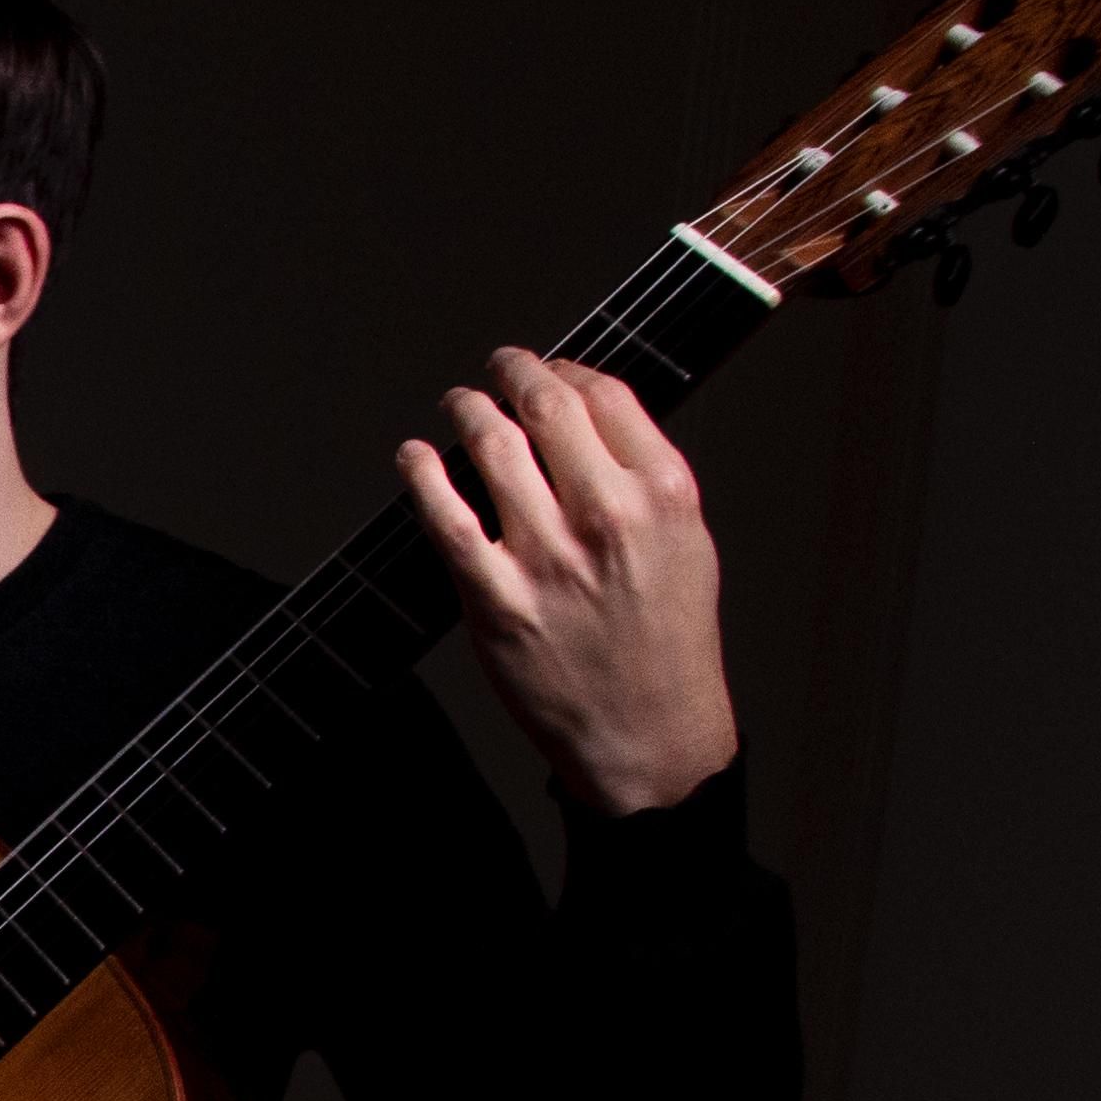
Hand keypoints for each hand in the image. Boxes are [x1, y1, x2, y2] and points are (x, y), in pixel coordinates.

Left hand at [394, 349, 737, 815]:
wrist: (649, 733)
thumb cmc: (667, 640)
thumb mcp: (686, 543)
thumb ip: (642, 478)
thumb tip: (585, 417)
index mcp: (664, 494)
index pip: (606, 395)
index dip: (567, 368)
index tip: (549, 368)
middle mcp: (609, 515)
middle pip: (547, 405)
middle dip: (514, 371)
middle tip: (498, 368)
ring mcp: (548, 557)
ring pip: (492, 446)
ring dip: (466, 410)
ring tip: (459, 404)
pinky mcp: (497, 599)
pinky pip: (445, 517)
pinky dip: (422, 474)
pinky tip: (413, 456)